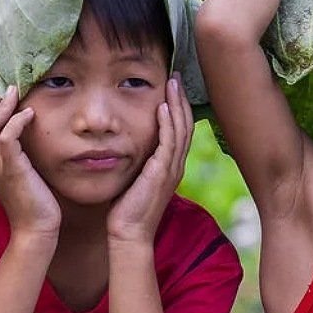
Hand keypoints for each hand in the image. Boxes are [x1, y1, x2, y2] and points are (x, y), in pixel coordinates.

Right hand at [0, 86, 60, 244]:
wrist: (35, 228)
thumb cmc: (32, 199)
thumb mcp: (18, 170)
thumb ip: (14, 151)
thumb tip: (22, 127)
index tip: (5, 98)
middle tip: (10, 93)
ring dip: (3, 107)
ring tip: (18, 99)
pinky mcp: (12, 170)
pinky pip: (6, 137)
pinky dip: (17, 121)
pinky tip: (30, 115)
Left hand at [107, 74, 193, 246]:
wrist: (129, 234)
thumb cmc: (127, 210)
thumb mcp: (135, 179)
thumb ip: (138, 162)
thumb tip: (128, 146)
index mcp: (171, 167)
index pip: (180, 130)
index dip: (179, 108)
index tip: (172, 88)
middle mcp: (176, 166)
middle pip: (185, 125)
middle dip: (181, 100)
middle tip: (176, 78)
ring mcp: (171, 169)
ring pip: (180, 130)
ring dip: (177, 105)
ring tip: (172, 84)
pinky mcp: (161, 173)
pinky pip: (168, 143)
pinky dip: (167, 123)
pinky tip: (163, 107)